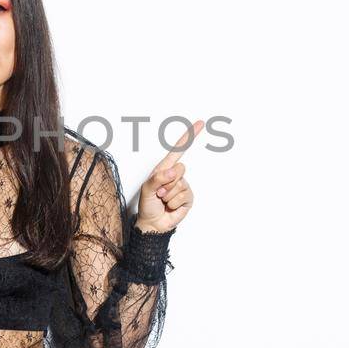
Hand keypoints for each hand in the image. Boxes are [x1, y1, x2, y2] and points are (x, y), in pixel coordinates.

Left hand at [135, 118, 201, 233]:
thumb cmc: (147, 205)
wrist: (153, 224)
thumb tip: (173, 171)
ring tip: (163, 200)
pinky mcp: (188, 198)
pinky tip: (170, 206)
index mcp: (164, 168)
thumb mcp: (147, 189)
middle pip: (180, 168)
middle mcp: (175, 175)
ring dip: (168, 195)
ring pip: (181, 184)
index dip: (189, 136)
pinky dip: (174, 203)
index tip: (201, 124)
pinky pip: (184, 196)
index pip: (178, 150)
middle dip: (167, 183)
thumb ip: (157, 178)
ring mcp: (183, 186)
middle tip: (159, 193)